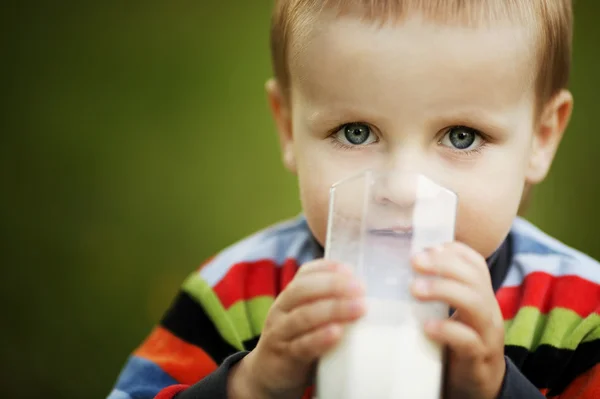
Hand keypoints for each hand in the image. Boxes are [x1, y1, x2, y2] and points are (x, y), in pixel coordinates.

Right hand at [229, 259, 365, 398]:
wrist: (267, 376)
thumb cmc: (297, 342)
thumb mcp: (307, 318)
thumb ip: (327, 305)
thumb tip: (365, 295)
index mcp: (289, 296)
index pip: (304, 274)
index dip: (327, 268)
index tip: (350, 270)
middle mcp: (281, 310)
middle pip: (302, 290)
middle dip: (333, 286)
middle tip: (360, 288)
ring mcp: (280, 333)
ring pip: (303, 317)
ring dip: (333, 310)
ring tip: (358, 308)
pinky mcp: (284, 358)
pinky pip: (301, 345)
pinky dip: (320, 338)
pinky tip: (337, 333)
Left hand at [411, 242, 505, 398]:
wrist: (478, 384)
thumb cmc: (456, 342)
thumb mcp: (449, 312)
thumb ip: (433, 292)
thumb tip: (396, 269)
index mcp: (479, 294)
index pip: (474, 263)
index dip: (451, 251)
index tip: (424, 248)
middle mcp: (487, 309)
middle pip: (474, 278)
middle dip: (443, 265)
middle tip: (414, 262)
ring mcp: (486, 334)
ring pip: (475, 304)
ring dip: (444, 290)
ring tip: (415, 289)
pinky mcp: (479, 358)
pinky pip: (468, 341)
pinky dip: (447, 330)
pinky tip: (427, 327)